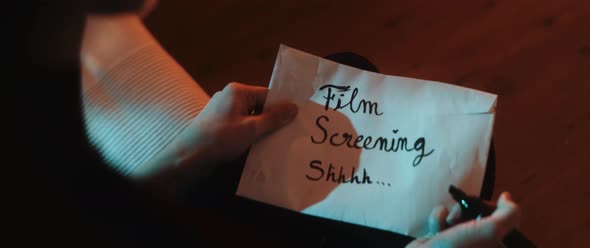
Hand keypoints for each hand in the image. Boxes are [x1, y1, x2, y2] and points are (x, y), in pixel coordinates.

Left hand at [179, 82, 297, 165]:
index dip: (282, 107)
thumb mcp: (251, 129)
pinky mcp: (219, 125)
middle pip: (260, 106)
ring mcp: (223, 111)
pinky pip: (241, 126)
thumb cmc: (220, 139)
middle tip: (290, 133)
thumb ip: (273, 118)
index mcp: (238, 91)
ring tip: (277, 142)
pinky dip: (250, 135)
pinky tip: (259, 147)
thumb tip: (294, 107)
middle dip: (272, 120)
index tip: (296, 120)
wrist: (189, 157)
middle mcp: (230, 97)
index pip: (268, 94)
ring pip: (251, 118)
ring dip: (261, 130)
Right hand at [406, 192, 520, 247]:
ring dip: (453, 214)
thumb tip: (508, 198)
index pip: (501, 223)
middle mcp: (476, 245)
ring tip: (449, 223)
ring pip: (460, 215)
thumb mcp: (489, 231)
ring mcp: (458, 243)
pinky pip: (442, 219)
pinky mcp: (440, 238)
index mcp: (491, 246)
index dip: (494, 211)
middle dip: (470, 210)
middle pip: (480, 216)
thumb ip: (507, 215)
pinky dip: (438, 219)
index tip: (486, 206)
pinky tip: (436, 229)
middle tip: (466, 210)